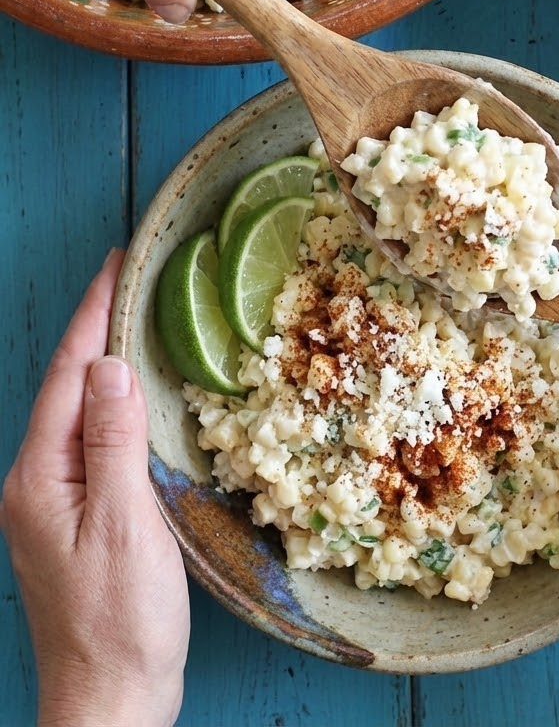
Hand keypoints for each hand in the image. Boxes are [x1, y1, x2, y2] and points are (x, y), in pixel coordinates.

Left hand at [0, 250, 189, 726]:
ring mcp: (49, 504)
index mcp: (40, 479)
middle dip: (94, 330)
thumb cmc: (121, 622)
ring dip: (101, 365)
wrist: (108, 703)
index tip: (115, 266)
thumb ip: (114, 443)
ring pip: (75, 414)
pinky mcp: (71, 520)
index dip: (92, 318)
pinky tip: (132, 399)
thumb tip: (110, 368)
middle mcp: (34, 484)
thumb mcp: (124, 526)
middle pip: (65, 389)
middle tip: (127, 279)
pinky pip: (88, 442)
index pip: (68, 378)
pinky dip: (110, 407)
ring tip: (132, 322)